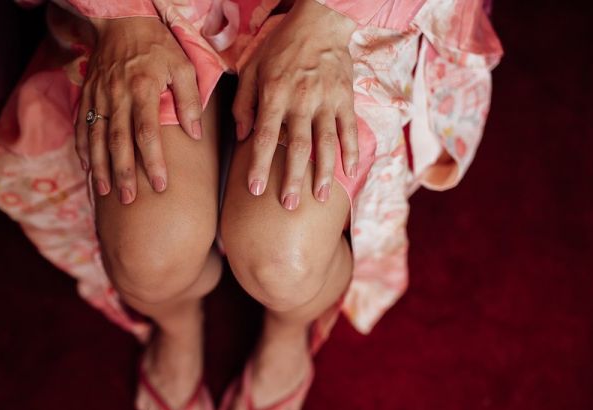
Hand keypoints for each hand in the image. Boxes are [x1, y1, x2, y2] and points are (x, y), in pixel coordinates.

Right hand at [75, 16, 202, 203]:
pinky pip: (82, 125)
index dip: (153, 161)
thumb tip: (194, 134)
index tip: (161, 186)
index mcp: (143, 88)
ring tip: (105, 192)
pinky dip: (83, 149)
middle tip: (129, 200)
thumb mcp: (183, 66)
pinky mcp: (87, 95)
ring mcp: (98, 95)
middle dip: (123, 172)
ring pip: (96, 137)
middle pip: (118, 140)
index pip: (147, 132)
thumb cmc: (159, 46)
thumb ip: (190, 100)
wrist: (122, 19)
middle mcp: (117, 94)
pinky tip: (87, 169)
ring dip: (100, 166)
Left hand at [233, 0, 358, 209]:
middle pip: (297, 146)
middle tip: (288, 205)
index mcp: (274, 93)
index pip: (264, 136)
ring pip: (326, 143)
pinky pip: (350, 130)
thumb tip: (240, 136)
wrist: (319, 21)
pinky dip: (351, 153)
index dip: (258, 165)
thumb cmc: (280, 46)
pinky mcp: (346, 99)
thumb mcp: (251, 67)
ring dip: (323, 173)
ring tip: (320, 197)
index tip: (255, 190)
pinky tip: (349, 173)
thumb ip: (243, 102)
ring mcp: (327, 101)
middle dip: (292, 178)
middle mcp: (301, 100)